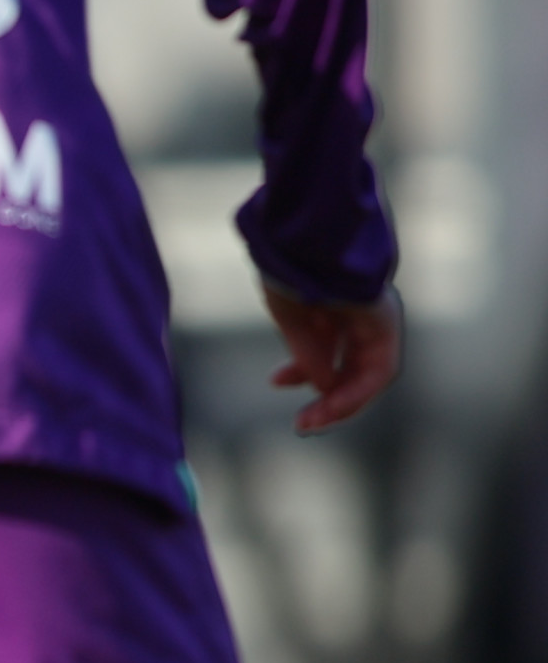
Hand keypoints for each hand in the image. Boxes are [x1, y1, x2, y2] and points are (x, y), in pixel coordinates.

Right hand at [265, 283, 399, 434]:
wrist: (310, 239)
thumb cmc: (294, 270)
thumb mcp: (291, 317)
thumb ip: (307, 351)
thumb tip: (322, 386)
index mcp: (334, 308)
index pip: (327, 349)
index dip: (304, 372)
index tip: (276, 382)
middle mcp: (361, 318)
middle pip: (350, 368)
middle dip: (326, 398)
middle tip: (301, 423)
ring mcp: (377, 322)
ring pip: (366, 374)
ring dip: (342, 403)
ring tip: (313, 421)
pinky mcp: (386, 328)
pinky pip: (377, 370)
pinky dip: (356, 391)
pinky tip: (329, 400)